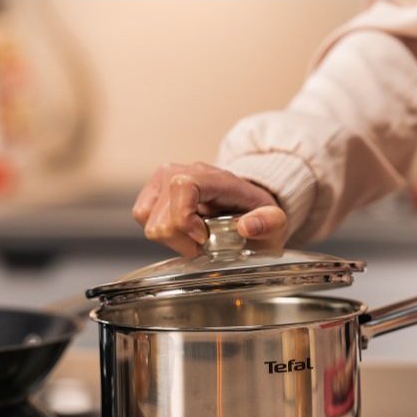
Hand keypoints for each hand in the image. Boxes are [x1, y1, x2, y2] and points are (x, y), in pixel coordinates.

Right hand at [132, 162, 287, 255]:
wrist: (246, 205)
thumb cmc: (257, 214)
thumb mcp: (275, 221)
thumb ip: (268, 222)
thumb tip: (247, 226)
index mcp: (213, 177)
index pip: (182, 187)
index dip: (184, 219)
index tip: (203, 239)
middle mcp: (182, 171)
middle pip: (160, 217)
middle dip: (181, 241)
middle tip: (204, 245)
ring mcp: (164, 179)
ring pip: (147, 220)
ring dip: (170, 238)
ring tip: (193, 239)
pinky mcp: (153, 190)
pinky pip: (141, 216)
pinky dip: (160, 231)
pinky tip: (181, 232)